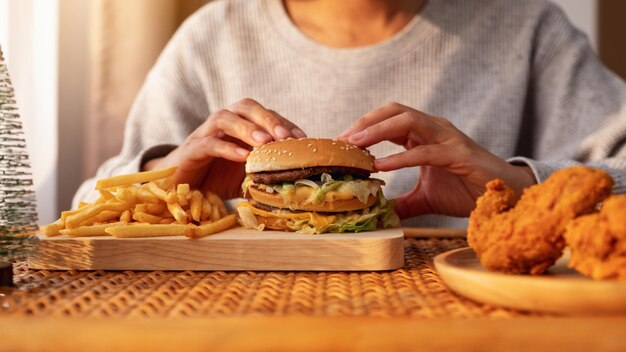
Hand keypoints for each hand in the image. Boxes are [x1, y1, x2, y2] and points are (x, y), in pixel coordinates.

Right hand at [144, 98, 305, 198]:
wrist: (178, 188)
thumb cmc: (216, 178)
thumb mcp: (247, 176)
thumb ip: (267, 173)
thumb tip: (295, 182)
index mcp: (239, 126)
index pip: (264, 115)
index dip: (283, 122)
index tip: (302, 138)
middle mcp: (223, 124)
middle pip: (245, 107)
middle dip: (267, 118)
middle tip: (285, 136)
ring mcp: (204, 134)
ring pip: (225, 118)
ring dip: (247, 128)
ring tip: (264, 142)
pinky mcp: (190, 150)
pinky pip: (208, 143)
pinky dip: (226, 148)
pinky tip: (242, 157)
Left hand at [338, 102, 534, 217]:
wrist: (503, 196)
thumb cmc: (466, 190)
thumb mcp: (425, 198)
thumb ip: (402, 202)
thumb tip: (380, 213)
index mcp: (424, 134)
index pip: (388, 119)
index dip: (363, 126)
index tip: (340, 143)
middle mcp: (434, 128)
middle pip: (393, 111)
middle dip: (364, 122)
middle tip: (341, 141)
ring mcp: (447, 137)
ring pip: (408, 122)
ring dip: (377, 131)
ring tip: (355, 146)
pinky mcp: (458, 154)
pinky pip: (425, 150)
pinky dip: (400, 156)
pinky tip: (381, 166)